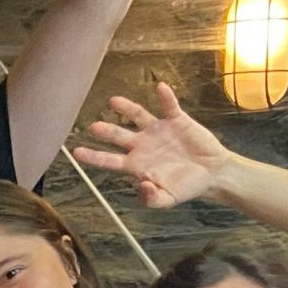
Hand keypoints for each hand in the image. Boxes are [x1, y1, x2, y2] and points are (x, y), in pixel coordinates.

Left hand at [74, 83, 230, 207]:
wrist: (210, 173)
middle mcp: (142, 144)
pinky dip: (165, 97)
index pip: (109, 160)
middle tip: (93, 127)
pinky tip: (161, 88)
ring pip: (138, 116)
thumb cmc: (185, 187)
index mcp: (135, 164)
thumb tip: (141, 187)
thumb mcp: (168, 199)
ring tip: (113, 101)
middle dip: (106, 131)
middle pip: (118, 136)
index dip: (93, 156)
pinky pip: (169, 106)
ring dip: (127, 108)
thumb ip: (152, 198)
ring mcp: (157, 130)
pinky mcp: (176, 120)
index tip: (77, 152)